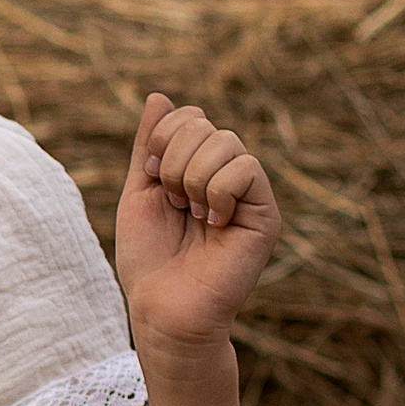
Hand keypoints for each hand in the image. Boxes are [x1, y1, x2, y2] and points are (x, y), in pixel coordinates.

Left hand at [113, 94, 280, 353]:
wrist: (164, 309)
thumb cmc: (149, 260)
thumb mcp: (139, 193)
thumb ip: (148, 146)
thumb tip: (158, 96)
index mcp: (197, 168)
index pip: (189, 116)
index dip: (161, 139)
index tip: (153, 179)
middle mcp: (226, 176)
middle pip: (204, 124)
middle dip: (172, 161)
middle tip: (174, 203)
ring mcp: (248, 193)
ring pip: (225, 142)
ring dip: (191, 178)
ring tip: (192, 215)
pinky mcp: (266, 213)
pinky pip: (245, 168)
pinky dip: (217, 192)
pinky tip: (214, 223)